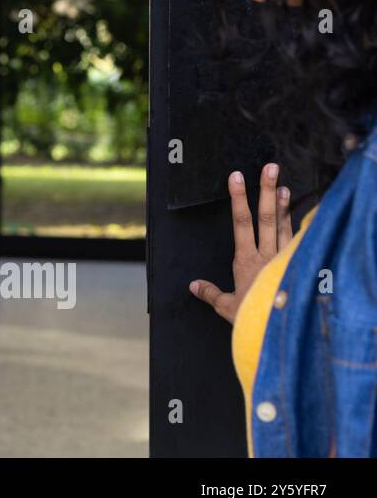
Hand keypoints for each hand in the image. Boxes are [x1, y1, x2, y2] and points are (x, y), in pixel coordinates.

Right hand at [190, 164, 293, 323]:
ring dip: (284, 205)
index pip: (241, 223)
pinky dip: (300, 228)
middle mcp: (267, 255)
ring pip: (285, 227)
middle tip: (269, 168)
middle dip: (266, 190)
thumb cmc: (253, 318)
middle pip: (266, 217)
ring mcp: (285, 260)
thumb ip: (211, 293)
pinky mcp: (298, 267)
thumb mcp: (227, 308)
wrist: (281, 330)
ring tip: (283, 185)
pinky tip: (304, 217)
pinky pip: (299, 243)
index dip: (238, 198)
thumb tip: (192, 284)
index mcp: (246, 261)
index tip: (237, 177)